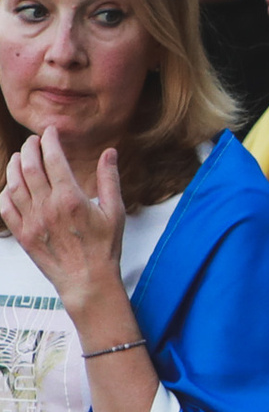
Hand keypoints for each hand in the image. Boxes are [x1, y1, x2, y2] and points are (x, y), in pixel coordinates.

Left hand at [1, 132, 125, 310]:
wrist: (87, 280)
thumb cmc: (104, 248)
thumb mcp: (115, 212)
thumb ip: (109, 179)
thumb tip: (110, 153)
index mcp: (71, 199)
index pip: (54, 160)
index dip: (49, 141)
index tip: (50, 132)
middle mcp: (48, 207)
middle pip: (30, 167)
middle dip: (30, 148)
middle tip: (34, 141)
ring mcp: (32, 221)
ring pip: (14, 184)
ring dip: (15, 166)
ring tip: (21, 157)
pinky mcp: (23, 234)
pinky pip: (6, 207)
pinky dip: (5, 192)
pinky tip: (11, 185)